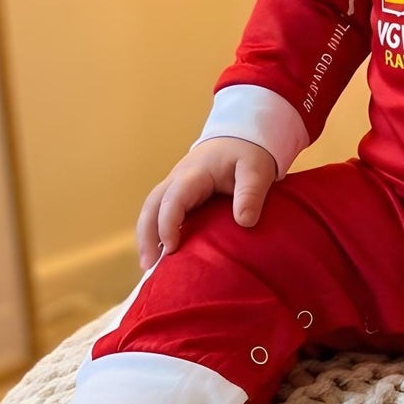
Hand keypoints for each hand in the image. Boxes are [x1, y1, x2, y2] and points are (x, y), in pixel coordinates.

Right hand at [135, 137, 276, 269]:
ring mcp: (175, 186)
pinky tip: (160, 254)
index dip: (168, 223)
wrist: (241, 137)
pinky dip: (156, 232)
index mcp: (194, 174)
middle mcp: (177, 179)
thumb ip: (251, 193)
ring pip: (151, 210)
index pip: (173, 199)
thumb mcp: (256, 169)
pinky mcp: (179, 194)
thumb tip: (245, 222)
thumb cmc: (248, 153)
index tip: (171, 247)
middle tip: (148, 265)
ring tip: (148, 265)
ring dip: (147, 236)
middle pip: (151, 206)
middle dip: (147, 235)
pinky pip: (160, 212)